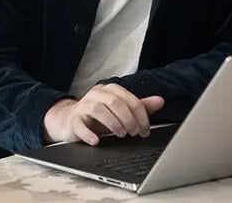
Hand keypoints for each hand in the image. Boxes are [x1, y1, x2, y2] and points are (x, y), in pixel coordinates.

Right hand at [42, 84, 164, 145]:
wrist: (71, 121)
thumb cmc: (99, 117)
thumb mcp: (120, 111)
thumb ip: (139, 106)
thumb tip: (160, 101)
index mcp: (110, 90)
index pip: (130, 99)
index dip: (141, 115)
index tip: (145, 130)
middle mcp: (96, 94)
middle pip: (115, 102)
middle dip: (128, 118)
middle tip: (134, 133)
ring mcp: (83, 106)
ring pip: (98, 109)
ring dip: (113, 123)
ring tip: (121, 135)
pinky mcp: (73, 120)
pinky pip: (79, 125)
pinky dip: (88, 133)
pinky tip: (96, 141)